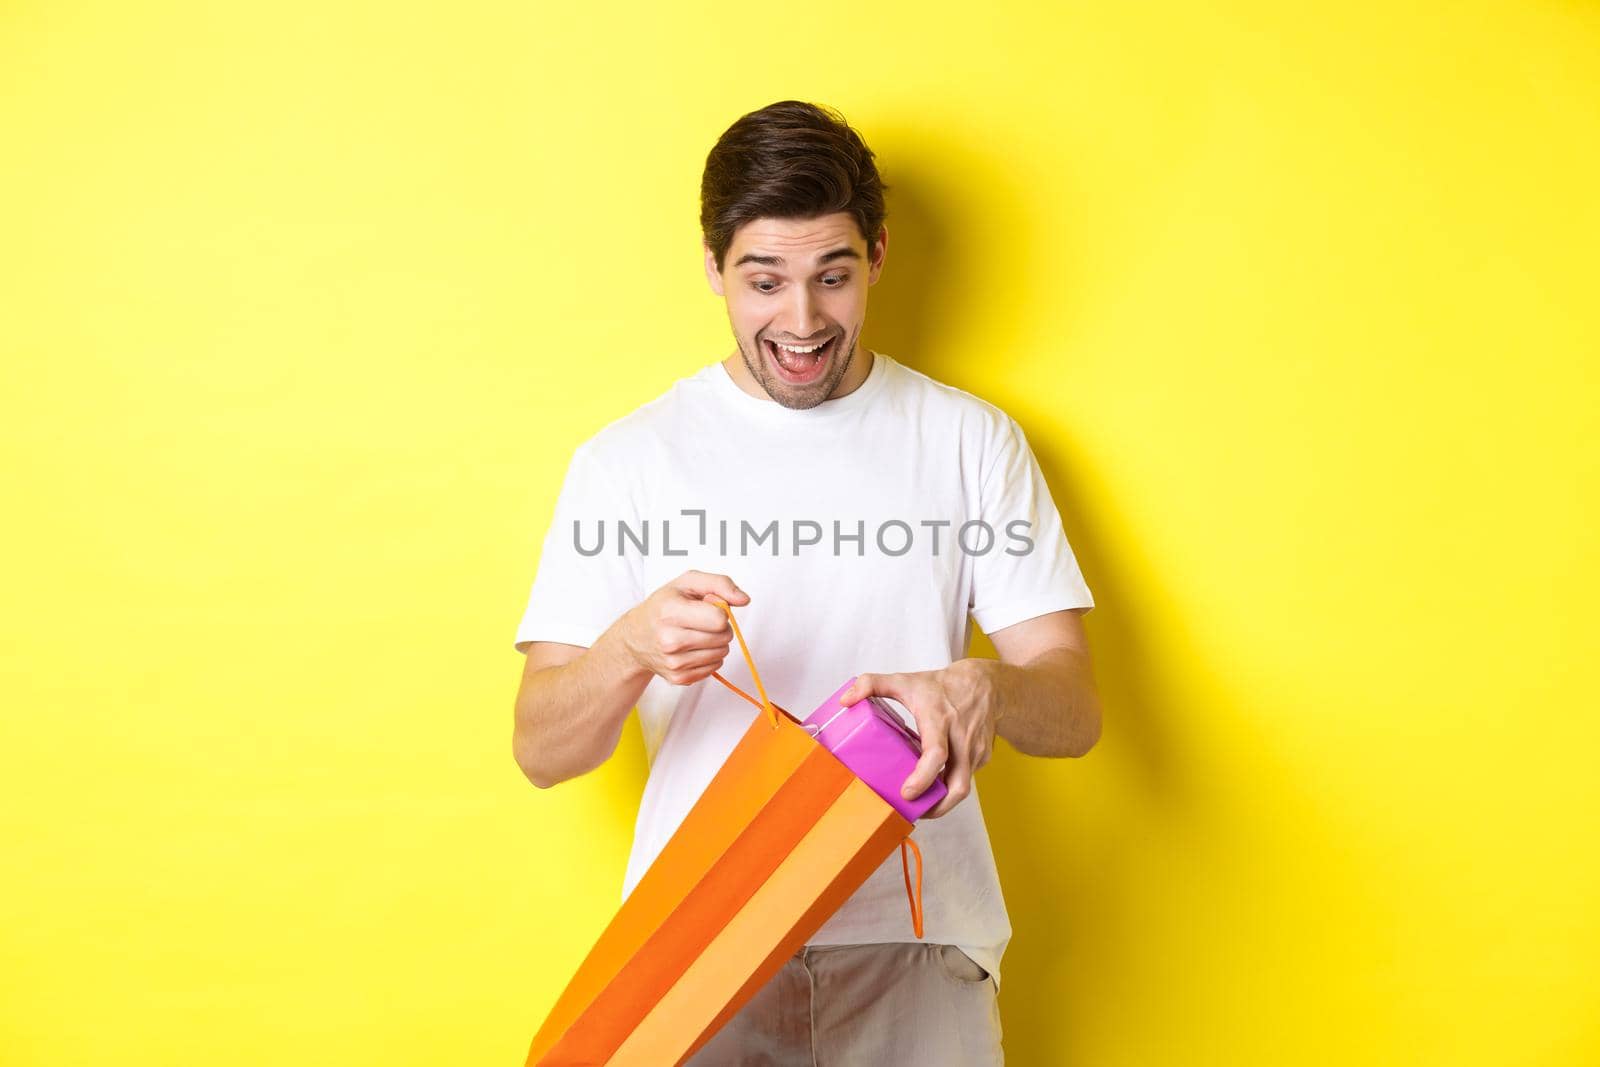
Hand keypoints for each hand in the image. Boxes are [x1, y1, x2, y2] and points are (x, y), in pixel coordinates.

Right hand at [620, 570, 749, 684]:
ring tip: (696, 634)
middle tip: (701, 621)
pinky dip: (709, 657)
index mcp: (670, 612)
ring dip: (716, 642)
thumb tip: (744, 599)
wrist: (635, 636)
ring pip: (722, 653)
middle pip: (723, 637)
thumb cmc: (663, 606)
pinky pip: (714, 668)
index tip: (706, 607)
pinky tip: (692, 648)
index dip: (720, 612)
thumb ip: (720, 584)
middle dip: (720, 627)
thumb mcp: (687, 582)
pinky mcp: (678, 678)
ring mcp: (673, 662)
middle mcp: (669, 640)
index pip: (719, 619)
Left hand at [836, 659, 998, 817]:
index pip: (936, 754)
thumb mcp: (904, 680)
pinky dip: (951, 786)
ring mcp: (975, 750)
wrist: (986, 684)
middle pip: (958, 785)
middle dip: (938, 807)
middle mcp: (961, 738)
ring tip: (923, 804)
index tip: (906, 792)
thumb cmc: (941, 685)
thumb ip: (871, 685)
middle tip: (915, 812)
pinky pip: (966, 778)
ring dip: (943, 801)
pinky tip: (936, 782)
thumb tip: (845, 700)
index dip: (922, 779)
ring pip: (963, 788)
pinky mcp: (982, 758)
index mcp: (939, 720)